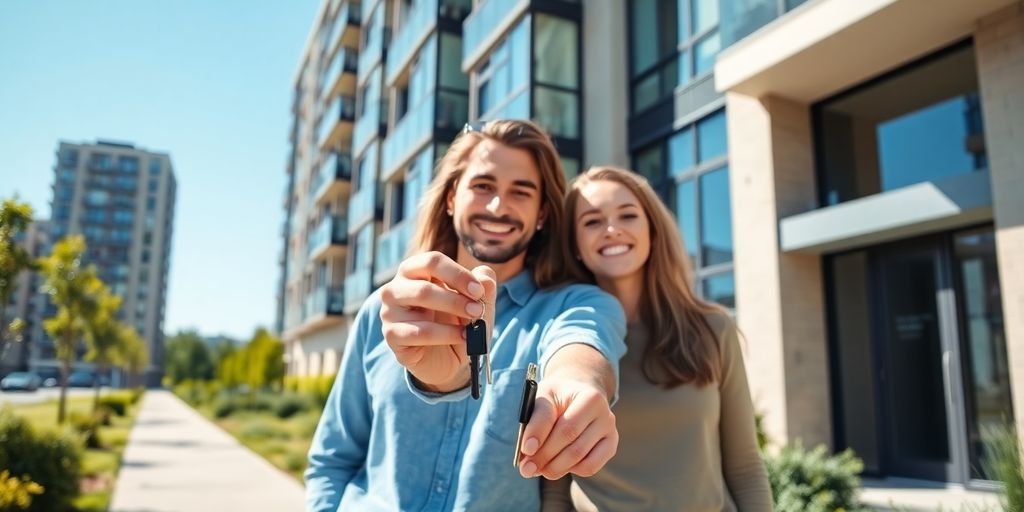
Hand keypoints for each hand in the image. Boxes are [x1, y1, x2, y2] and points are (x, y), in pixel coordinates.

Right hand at [379, 251, 496, 390]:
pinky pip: (419, 332)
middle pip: (424, 284)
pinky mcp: (392, 336)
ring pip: (419, 302)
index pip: (432, 261)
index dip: (458, 274)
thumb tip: (485, 278)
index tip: (478, 290)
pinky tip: (462, 338)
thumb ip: (483, 287)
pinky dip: (446, 335)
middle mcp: (396, 288)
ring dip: (451, 312)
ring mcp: (390, 312)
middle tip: (477, 310)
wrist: (449, 360)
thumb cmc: (457, 323)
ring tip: (472, 326)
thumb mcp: (476, 304)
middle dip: (456, 298)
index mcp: (415, 271)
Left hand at [516, 373, 617, 479]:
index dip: (541, 437)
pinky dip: (570, 470)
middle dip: (544, 457)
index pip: (563, 423)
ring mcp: (610, 431)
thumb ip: (537, 419)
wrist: (578, 393)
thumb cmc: (557, 397)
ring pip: (579, 458)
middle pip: (571, 442)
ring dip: (554, 467)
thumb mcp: (544, 396)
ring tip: (536, 468)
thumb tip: (529, 450)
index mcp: (590, 397)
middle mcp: (605, 414)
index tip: (524, 450)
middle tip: (525, 468)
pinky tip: (557, 464)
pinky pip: (590, 467)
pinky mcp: (610, 446)